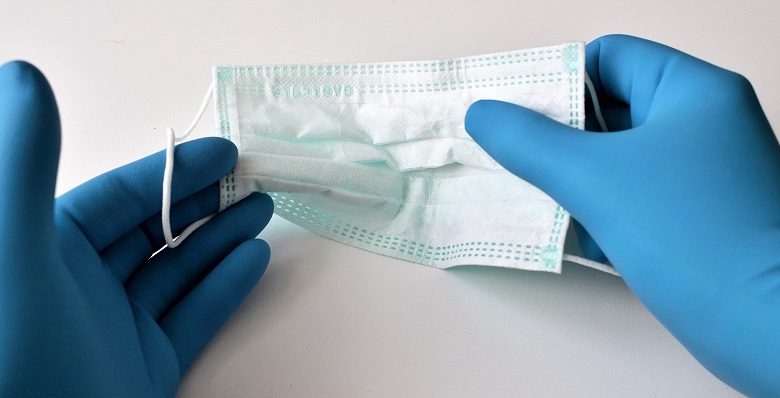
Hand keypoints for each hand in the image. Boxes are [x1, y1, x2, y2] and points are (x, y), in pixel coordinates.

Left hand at [0, 61, 272, 396]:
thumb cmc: (16, 353)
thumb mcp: (17, 252)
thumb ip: (25, 165)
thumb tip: (24, 76)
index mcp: (45, 250)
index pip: (118, 197)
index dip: (170, 172)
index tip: (222, 152)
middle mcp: (81, 286)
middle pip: (153, 230)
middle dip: (203, 202)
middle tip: (252, 179)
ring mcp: (117, 328)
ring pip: (178, 271)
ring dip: (221, 238)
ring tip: (263, 209)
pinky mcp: (146, 368)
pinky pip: (192, 318)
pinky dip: (224, 288)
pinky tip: (253, 259)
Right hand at [465, 35, 779, 395]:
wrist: (768, 329)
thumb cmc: (688, 234)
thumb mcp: (595, 179)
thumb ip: (530, 142)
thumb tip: (482, 113)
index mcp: (692, 91)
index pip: (610, 58)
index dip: (557, 78)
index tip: (512, 111)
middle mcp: (702, 124)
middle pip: (610, 109)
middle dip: (555, 136)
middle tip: (507, 155)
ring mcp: (701, 175)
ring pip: (617, 160)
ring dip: (570, 179)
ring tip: (526, 197)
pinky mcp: (696, 220)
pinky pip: (632, 199)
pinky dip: (598, 211)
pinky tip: (567, 235)